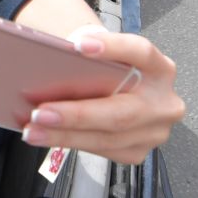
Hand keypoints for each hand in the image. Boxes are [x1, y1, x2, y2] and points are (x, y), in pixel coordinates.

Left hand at [20, 27, 182, 162]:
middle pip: (121, 111)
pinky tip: (50, 137)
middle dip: (76, 114)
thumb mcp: (106, 58)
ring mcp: (155, 130)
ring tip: (34, 130)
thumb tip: (48, 63)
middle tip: (40, 112)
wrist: (123, 89)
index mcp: (159, 68)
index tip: (80, 46)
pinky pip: (103, 150)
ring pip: (108, 137)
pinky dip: (72, 144)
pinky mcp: (140, 150)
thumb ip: (89, 57)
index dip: (113, 48)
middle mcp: (163, 101)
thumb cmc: (109, 70)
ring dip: (65, 136)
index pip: (141, 53)